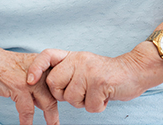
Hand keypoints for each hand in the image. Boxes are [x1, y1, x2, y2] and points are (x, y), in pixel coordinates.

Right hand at [0, 45, 58, 124]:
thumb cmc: (3, 66)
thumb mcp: (25, 71)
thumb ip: (35, 84)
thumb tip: (41, 103)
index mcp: (42, 65)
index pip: (58, 81)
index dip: (60, 95)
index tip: (60, 107)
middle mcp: (40, 70)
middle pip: (55, 93)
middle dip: (56, 111)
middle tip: (57, 123)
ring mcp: (31, 79)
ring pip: (47, 102)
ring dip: (50, 118)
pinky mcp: (20, 87)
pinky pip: (27, 110)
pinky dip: (27, 121)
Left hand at [27, 42, 162, 112]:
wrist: (133, 71)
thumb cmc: (106, 74)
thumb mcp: (84, 67)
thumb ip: (68, 72)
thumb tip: (47, 86)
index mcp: (73, 56)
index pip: (47, 55)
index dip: (36, 67)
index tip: (29, 80)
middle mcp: (79, 59)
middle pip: (54, 84)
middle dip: (64, 95)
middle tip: (82, 92)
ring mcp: (89, 70)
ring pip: (71, 98)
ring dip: (84, 102)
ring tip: (96, 92)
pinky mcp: (99, 81)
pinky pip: (88, 106)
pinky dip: (98, 106)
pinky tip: (105, 95)